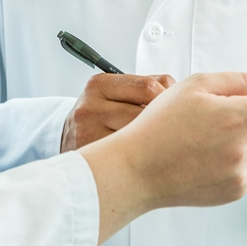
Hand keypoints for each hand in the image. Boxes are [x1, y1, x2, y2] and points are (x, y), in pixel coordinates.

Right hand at [60, 73, 174, 151]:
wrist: (68, 142)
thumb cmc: (101, 117)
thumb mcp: (114, 94)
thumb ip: (145, 88)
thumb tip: (179, 91)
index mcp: (99, 85)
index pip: (147, 87)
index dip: (168, 99)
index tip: (176, 109)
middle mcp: (90, 108)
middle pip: (145, 114)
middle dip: (163, 123)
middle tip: (173, 132)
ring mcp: (88, 135)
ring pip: (139, 138)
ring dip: (155, 143)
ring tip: (160, 147)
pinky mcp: (93, 158)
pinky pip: (130, 159)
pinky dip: (143, 160)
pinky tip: (147, 160)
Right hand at [79, 73, 246, 243]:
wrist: (137, 170)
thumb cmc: (159, 126)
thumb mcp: (194, 85)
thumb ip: (235, 80)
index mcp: (236, 118)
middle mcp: (244, 148)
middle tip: (243, 104)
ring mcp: (241, 173)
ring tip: (209, 134)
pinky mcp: (235, 191)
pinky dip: (239, 155)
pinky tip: (208, 153)